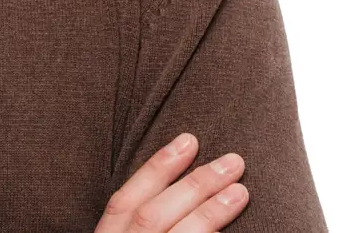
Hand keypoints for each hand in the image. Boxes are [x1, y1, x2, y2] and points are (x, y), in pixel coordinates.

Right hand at [94, 133, 248, 231]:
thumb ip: (136, 220)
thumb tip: (174, 186)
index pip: (124, 200)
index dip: (156, 168)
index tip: (188, 140)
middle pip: (153, 214)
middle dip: (193, 185)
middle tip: (233, 161)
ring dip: (210, 212)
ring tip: (241, 191)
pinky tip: (233, 232)